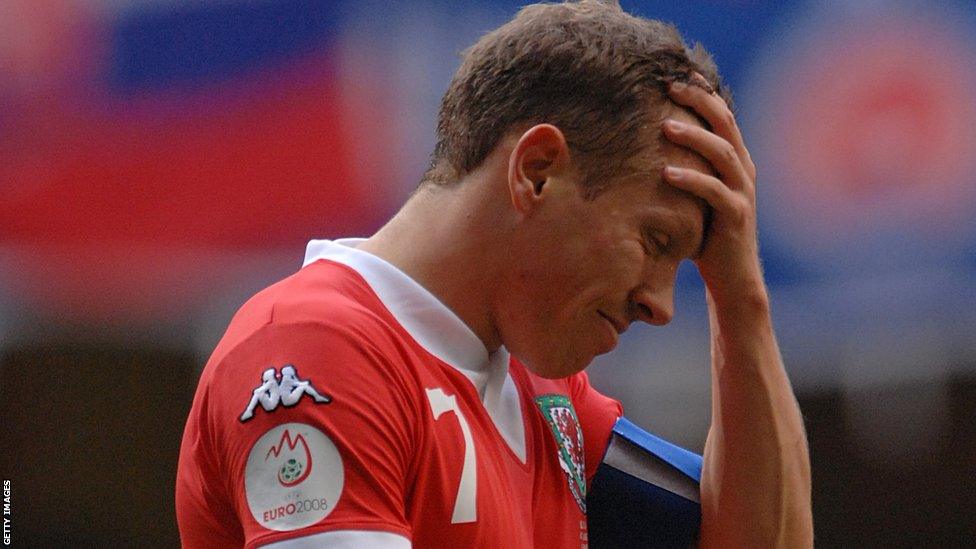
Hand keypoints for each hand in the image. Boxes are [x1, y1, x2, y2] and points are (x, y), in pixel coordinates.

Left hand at [662, 77, 763, 300]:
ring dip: (693, 136)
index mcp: (737, 161)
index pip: (723, 116)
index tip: (679, 73)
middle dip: (699, 101)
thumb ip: (687, 169)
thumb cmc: (707, 234)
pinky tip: (666, 172)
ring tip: (665, 125)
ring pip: (722, 153)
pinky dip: (691, 179)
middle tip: (670, 86)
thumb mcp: (697, 195)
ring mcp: (742, 192)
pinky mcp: (735, 216)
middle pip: (725, 124)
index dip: (704, 92)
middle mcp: (744, 170)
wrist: (732, 278)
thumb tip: (648, 146)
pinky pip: (714, 191)